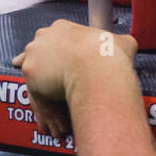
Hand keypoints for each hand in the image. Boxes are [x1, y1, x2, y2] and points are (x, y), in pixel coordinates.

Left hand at [11, 19, 137, 141]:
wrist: (98, 66)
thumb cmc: (109, 53)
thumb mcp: (122, 42)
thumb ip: (119, 44)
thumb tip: (126, 46)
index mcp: (63, 28)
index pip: (54, 42)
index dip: (58, 57)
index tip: (62, 69)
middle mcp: (44, 38)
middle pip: (39, 59)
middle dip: (42, 76)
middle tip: (53, 93)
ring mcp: (34, 56)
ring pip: (38, 82)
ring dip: (48, 103)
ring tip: (60, 124)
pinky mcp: (30, 75)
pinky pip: (39, 99)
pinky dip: (49, 114)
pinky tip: (60, 127)